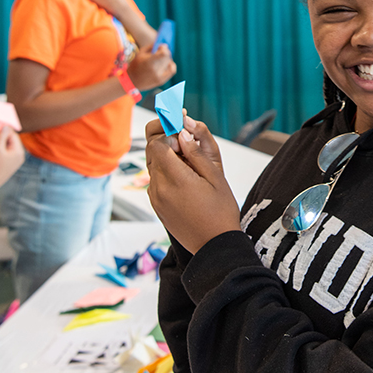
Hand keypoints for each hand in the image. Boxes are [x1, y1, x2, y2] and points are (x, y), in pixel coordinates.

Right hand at [0, 125, 24, 190]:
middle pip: (11, 140)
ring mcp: (14, 161)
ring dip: (0, 143)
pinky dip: (0, 149)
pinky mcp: (9, 165)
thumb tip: (7, 126)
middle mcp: (19, 156)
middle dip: (2, 137)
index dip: (4, 130)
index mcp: (19, 151)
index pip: (13, 135)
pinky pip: (5, 153)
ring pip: (7, 146)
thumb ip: (2, 136)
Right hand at [128, 45, 175, 90]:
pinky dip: (171, 65)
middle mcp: (155, 70)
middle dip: (166, 52)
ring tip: (162, 58)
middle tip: (162, 51)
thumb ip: (152, 47)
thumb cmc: (135, 65)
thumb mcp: (140, 53)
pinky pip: (172, 71)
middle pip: (168, 58)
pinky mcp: (161, 81)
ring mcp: (159, 77)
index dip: (164, 48)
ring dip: (168, 59)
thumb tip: (164, 45)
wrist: (131, 81)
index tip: (161, 47)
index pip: (164, 53)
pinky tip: (166, 64)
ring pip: (171, 63)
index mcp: (149, 62)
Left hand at [145, 114, 239, 253]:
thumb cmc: (221, 212)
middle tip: (185, 139)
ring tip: (190, 160)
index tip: (181, 126)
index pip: (157, 143)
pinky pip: (156, 179)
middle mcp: (159, 188)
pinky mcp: (156, 205)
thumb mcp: (215, 178)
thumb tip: (181, 134)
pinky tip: (186, 176)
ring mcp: (155, 198)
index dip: (167, 131)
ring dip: (167, 156)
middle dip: (166, 140)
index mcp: (174, 179)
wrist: (214, 246)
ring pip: (153, 165)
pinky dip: (166, 171)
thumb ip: (196, 153)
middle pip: (151, 152)